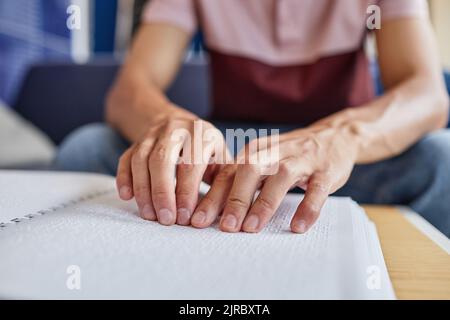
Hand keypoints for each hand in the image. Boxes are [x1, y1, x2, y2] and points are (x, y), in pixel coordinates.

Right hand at [116, 115, 229, 225]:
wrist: (181, 124)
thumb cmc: (208, 152)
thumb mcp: (223, 161)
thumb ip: (226, 185)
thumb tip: (228, 216)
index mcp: (203, 133)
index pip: (191, 164)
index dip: (186, 192)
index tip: (184, 218)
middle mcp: (177, 128)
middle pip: (163, 159)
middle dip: (162, 192)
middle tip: (165, 219)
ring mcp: (154, 133)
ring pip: (141, 159)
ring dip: (143, 190)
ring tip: (149, 215)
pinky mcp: (137, 141)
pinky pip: (126, 158)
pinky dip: (124, 177)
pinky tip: (127, 196)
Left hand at [191, 125, 358, 232]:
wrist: (332, 137)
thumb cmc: (290, 156)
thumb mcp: (263, 161)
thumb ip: (241, 180)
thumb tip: (213, 209)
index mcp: (254, 151)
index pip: (229, 173)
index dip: (212, 196)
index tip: (198, 219)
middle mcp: (275, 152)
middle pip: (249, 172)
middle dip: (234, 200)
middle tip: (224, 227)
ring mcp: (301, 160)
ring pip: (279, 178)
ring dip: (263, 204)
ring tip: (251, 228)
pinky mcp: (324, 171)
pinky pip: (316, 191)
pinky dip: (307, 208)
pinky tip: (297, 226)